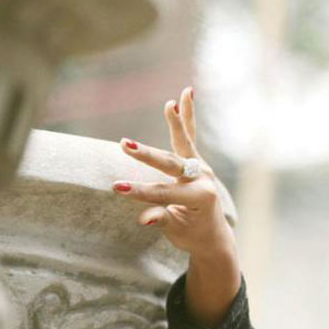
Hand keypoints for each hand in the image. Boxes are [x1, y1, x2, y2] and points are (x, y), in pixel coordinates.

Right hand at [112, 86, 235, 259]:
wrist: (212, 235)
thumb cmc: (191, 234)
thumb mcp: (177, 231)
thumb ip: (163, 220)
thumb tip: (145, 219)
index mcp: (200, 197)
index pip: (163, 193)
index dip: (140, 191)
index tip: (116, 188)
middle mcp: (204, 179)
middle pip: (171, 164)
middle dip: (147, 155)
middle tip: (125, 144)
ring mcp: (202, 168)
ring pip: (185, 142)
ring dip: (177, 122)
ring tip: (170, 104)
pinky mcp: (197, 161)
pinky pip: (189, 136)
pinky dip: (187, 116)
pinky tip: (187, 93)